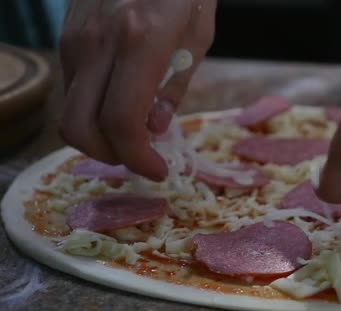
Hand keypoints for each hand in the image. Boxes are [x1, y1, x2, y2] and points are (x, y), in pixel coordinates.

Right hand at [59, 0, 215, 180]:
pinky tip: (119, 103)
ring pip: (70, 112)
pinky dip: (92, 110)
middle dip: (110, 156)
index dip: (137, 157)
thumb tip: (154, 127)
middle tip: (141, 158)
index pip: (122, 121)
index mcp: (140, 41)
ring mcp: (75, 39)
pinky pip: (73, 89)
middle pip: (79, 128)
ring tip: (134, 133)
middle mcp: (98, 43)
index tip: (158, 170)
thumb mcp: (198, 36)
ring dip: (100, 136)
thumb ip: (173, 85)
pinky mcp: (66, 36)